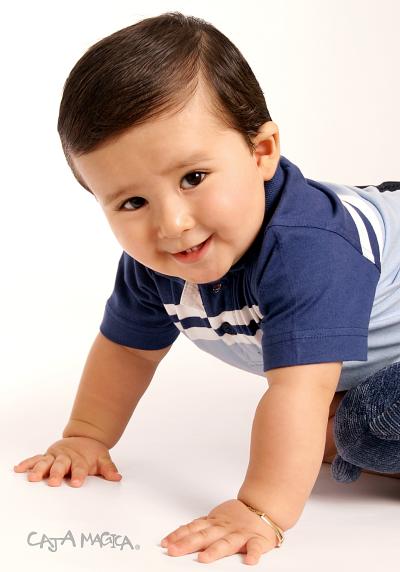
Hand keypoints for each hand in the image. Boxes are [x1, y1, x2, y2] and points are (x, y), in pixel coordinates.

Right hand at [13, 436, 121, 486]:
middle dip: (57, 473)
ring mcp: (55, 456)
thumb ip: (108, 469)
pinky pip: (35, 459)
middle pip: (61, 466)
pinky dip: (27, 463)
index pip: (80, 468)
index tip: (76, 483)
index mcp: (80, 460)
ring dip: (39, 470)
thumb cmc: (92, 452)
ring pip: (46, 463)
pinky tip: (19, 469)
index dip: (79, 475)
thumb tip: (117, 477)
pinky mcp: (47, 456)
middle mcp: (66, 458)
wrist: (85, 436)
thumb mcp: (103, 459)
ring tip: (33, 478)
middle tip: (54, 482)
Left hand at [160, 499, 281, 564]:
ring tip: (203, 558)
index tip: (165, 543)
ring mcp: (240, 534)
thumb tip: (177, 535)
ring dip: (215, 550)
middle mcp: (224, 528)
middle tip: (173, 551)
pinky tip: (250, 561)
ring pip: (226, 543)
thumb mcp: (216, 519)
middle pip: (204, 536)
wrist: (263, 508)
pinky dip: (253, 554)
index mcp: (214, 523)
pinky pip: (256, 548)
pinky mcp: (257, 540)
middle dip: (187, 544)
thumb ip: (200, 527)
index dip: (179, 535)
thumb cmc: (237, 518)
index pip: (193, 528)